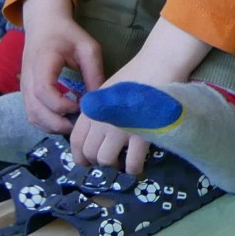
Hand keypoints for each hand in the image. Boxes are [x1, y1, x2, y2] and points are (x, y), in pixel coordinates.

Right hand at [17, 0, 102, 134]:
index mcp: (42, 63)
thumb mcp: (87, 47)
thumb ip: (94, 72)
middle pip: (35, 110)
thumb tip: (99, 99)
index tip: (80, 106)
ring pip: (32, 116)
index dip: (61, 104)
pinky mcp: (26, 92)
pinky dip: (46, 123)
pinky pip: (32, 114)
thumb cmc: (67, 34)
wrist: (44, 25)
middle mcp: (28, 78)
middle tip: (80, 124)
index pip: (43, 91)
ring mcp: (25, 87)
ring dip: (52, 126)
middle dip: (58, 123)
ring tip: (73, 124)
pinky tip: (63, 120)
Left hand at [68, 28, 203, 174]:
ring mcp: (120, 130)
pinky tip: (137, 166)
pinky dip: (133, 169)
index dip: (80, 156)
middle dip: (98, 162)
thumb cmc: (135, 76)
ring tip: (124, 162)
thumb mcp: (107, 91)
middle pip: (90, 154)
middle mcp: (101, 122)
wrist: (158, 66)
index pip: (76, 141)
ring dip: (114, 165)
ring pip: (107, 160)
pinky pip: (132, 163)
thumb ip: (97, 112)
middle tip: (111, 161)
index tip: (88, 162)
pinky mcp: (141, 135)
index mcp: (91, 110)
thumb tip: (95, 134)